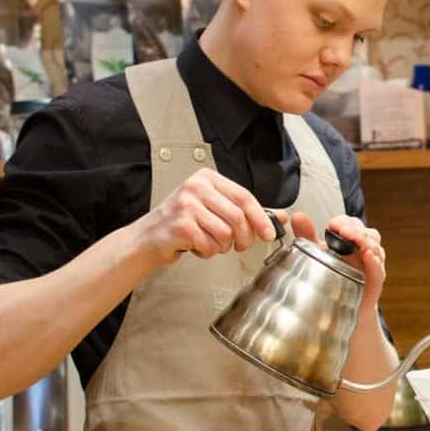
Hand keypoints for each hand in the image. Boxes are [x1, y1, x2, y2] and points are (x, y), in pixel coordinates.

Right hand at [133, 168, 285, 265]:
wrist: (148, 238)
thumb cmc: (182, 223)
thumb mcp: (215, 209)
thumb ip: (246, 212)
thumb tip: (281, 217)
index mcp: (207, 178)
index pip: (244, 196)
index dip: (261, 218)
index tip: (269, 234)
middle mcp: (196, 187)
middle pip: (238, 217)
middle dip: (243, 238)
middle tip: (237, 245)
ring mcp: (186, 204)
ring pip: (225, 234)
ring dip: (221, 247)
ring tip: (208, 243)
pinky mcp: (180, 224)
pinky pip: (209, 245)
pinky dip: (206, 252)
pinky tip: (195, 246)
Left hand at [290, 213, 385, 312]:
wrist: (340, 307)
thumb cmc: (332, 276)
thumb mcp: (317, 253)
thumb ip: (307, 234)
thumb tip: (297, 216)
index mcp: (351, 240)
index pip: (352, 224)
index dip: (344, 222)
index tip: (332, 225)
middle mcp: (364, 249)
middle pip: (367, 232)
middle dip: (355, 229)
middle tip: (342, 230)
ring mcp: (372, 264)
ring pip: (375, 247)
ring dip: (366, 241)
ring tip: (355, 239)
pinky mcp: (375, 281)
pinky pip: (378, 269)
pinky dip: (374, 261)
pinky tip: (367, 256)